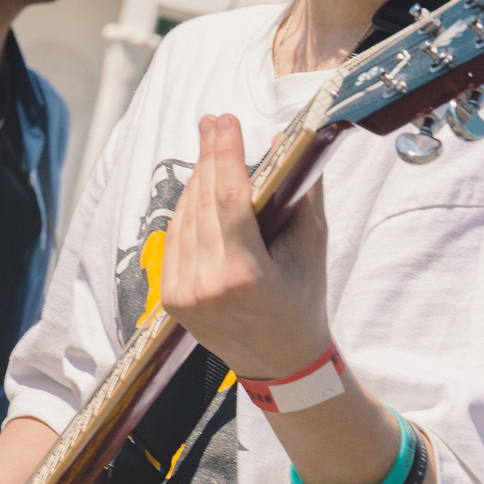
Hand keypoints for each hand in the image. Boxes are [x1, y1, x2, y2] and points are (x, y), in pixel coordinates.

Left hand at [158, 114, 328, 379]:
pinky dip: (188, 210)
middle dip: (209, 156)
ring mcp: (184, 294)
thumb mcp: (312, 247)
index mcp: (245, 276)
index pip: (229, 199)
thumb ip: (301, 193)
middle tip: (215, 121)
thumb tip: (283, 141)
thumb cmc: (302, 301)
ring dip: (198, 180)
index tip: (224, 120)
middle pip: (203, 202)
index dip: (224, 153)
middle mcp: (207, 285)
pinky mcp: (170, 299)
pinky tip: (201, 189)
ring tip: (213, 150)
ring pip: (185, 216)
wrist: (280, 363)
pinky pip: (176, 238)